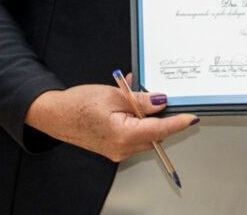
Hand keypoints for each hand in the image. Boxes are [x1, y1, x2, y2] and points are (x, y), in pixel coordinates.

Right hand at [25, 83, 197, 161]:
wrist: (55, 114)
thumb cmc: (78, 104)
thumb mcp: (115, 96)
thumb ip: (142, 100)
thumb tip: (162, 101)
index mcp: (123, 134)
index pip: (160, 130)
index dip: (178, 122)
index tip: (191, 117)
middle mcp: (121, 148)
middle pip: (155, 133)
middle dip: (159, 115)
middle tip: (156, 96)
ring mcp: (117, 151)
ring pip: (145, 134)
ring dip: (146, 116)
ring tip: (132, 96)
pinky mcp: (113, 148)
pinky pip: (133, 135)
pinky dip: (135, 120)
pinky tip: (128, 105)